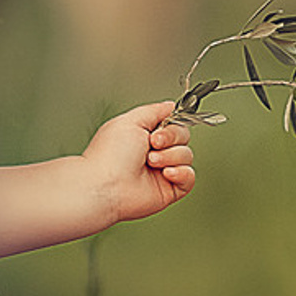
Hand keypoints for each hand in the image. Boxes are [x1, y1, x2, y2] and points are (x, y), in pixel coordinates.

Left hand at [83, 102, 195, 225]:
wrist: (106, 186)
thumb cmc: (109, 156)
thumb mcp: (131, 121)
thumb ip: (155, 110)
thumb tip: (172, 106)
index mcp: (144, 136)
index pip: (173, 124)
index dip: (171, 125)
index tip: (157, 130)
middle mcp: (154, 152)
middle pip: (183, 137)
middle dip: (170, 138)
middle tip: (152, 144)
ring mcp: (162, 171)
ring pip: (186, 156)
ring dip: (169, 156)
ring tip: (150, 162)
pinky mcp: (169, 189)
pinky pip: (189, 177)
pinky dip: (181, 173)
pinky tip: (165, 173)